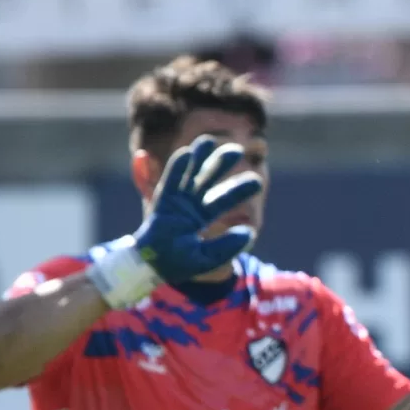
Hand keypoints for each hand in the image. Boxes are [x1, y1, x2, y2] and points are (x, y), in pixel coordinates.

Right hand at [89, 135, 262, 306]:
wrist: (152, 268)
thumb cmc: (179, 264)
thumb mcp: (207, 258)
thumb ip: (227, 247)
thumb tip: (249, 233)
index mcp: (202, 216)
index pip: (224, 198)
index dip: (239, 189)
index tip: (257, 181)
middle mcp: (189, 204)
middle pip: (207, 180)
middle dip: (220, 164)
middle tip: (237, 150)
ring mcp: (175, 201)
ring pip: (188, 175)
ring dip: (197, 158)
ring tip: (208, 141)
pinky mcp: (162, 202)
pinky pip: (169, 183)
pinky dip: (176, 169)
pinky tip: (186, 154)